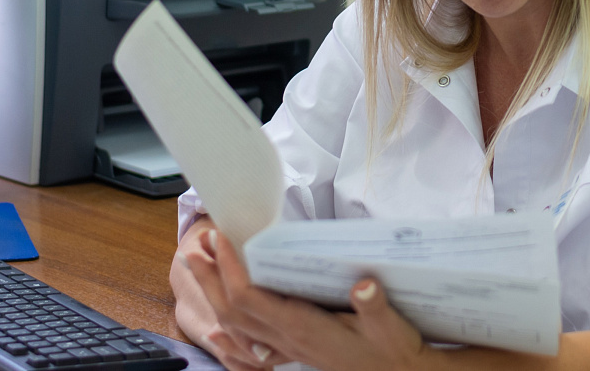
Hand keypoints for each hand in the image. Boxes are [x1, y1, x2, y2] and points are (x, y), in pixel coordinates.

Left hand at [180, 228, 435, 370]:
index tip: (223, 239)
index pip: (251, 298)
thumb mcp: (391, 326)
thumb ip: (375, 306)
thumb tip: (363, 286)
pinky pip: (249, 342)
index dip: (231, 269)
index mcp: (304, 328)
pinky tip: (218, 326)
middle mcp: (288, 339)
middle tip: (195, 248)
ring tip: (203, 266)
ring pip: (236, 324)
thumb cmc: (394, 349)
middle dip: (211, 278)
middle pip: (232, 310)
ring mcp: (288, 347)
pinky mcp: (294, 349)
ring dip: (215, 295)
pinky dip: (228, 331)